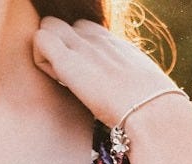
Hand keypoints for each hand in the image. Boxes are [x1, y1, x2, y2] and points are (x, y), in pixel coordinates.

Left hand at [32, 17, 178, 126]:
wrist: (150, 110)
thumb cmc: (151, 108)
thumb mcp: (140, 86)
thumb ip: (126, 83)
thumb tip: (131, 98)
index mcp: (113, 44)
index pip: (83, 29)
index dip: (75, 49)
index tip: (81, 75)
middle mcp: (95, 39)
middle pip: (63, 25)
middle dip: (57, 47)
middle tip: (64, 77)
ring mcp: (82, 47)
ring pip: (48, 27)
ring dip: (45, 51)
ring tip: (59, 79)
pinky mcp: (68, 61)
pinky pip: (40, 40)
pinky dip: (41, 60)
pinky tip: (56, 81)